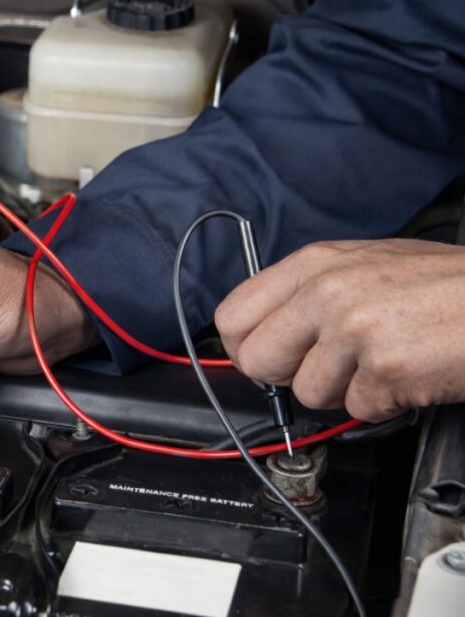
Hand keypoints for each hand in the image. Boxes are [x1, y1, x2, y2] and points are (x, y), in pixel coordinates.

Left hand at [215, 239, 464, 421]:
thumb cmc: (446, 286)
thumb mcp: (364, 266)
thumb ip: (307, 295)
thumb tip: (261, 333)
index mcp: (314, 264)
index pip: (232, 316)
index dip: (246, 347)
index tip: (268, 357)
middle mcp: (326, 292)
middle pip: (257, 361)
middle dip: (288, 376)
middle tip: (328, 367)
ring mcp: (354, 330)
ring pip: (307, 394)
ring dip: (345, 391)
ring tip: (383, 363)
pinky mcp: (386, 369)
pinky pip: (358, 410)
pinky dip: (385, 404)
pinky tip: (410, 375)